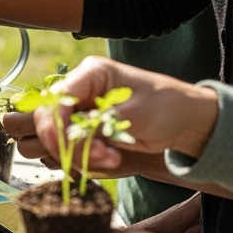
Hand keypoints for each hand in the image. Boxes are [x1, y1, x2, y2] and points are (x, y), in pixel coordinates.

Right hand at [33, 56, 220, 169]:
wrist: (185, 122)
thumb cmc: (166, 106)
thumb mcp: (132, 113)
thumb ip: (97, 123)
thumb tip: (68, 138)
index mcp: (89, 73)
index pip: (54, 99)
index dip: (55, 125)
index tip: (70, 146)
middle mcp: (79, 90)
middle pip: (46, 119)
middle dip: (67, 143)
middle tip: (100, 154)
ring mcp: (80, 111)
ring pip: (55, 138)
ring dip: (78, 155)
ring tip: (111, 158)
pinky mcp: (85, 130)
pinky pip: (69, 149)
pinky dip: (86, 159)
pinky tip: (111, 158)